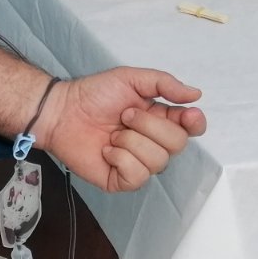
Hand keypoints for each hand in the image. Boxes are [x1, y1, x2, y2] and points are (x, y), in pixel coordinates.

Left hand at [34, 69, 205, 192]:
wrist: (62, 111)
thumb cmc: (93, 94)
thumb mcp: (130, 78)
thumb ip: (164, 83)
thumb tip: (195, 94)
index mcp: (160, 119)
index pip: (192, 128)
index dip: (194, 123)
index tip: (187, 115)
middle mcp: (153, 143)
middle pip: (178, 144)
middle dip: (149, 126)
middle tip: (124, 116)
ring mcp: (139, 163)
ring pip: (158, 161)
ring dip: (130, 141)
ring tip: (112, 133)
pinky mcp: (121, 179)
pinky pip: (137, 176)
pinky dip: (120, 159)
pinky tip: (106, 150)